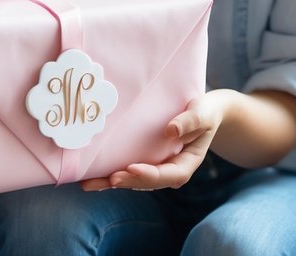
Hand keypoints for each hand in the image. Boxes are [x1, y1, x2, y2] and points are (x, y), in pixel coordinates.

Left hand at [80, 89, 231, 191]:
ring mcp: (157, 167)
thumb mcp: (204, 113)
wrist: (204, 112)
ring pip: (134, 180)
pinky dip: (110, 175)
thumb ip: (191, 121)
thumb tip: (171, 130)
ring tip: (90, 183)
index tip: (133, 168)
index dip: (151, 174)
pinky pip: (128, 171)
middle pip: (149, 181)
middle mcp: (171, 170)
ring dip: (112, 182)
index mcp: (187, 163)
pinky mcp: (145, 160)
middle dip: (129, 181)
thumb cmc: (205, 111)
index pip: (171, 174)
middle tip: (110, 179)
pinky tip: (91, 177)